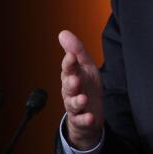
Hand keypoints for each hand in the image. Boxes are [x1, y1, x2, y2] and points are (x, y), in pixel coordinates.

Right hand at [59, 30, 103, 149]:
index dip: (69, 63)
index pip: (68, 68)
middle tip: (75, 80)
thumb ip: (77, 51)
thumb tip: (62, 33)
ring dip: (77, 101)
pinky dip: (85, 119)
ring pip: (73, 104)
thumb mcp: (86, 67)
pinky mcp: (81, 119)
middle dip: (71, 83)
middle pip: (69, 86)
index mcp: (72, 76)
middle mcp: (71, 91)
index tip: (71, 56)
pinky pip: (81, 120)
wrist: (89, 112)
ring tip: (83, 99)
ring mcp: (75, 106)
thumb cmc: (87, 86)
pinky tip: (90, 117)